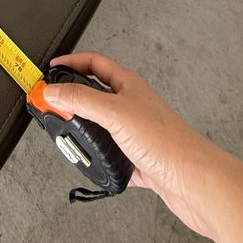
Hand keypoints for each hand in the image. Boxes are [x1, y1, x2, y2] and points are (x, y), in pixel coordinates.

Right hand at [44, 51, 216, 237]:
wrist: (193, 180)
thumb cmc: (166, 142)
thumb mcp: (115, 113)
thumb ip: (81, 100)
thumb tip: (52, 91)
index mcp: (127, 85)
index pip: (94, 63)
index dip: (71, 62)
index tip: (50, 70)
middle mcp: (131, 106)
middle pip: (94, 95)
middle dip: (71, 101)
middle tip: (51, 109)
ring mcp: (134, 133)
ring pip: (100, 127)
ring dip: (84, 134)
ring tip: (69, 140)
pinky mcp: (138, 159)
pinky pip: (111, 156)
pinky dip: (99, 160)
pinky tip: (94, 166)